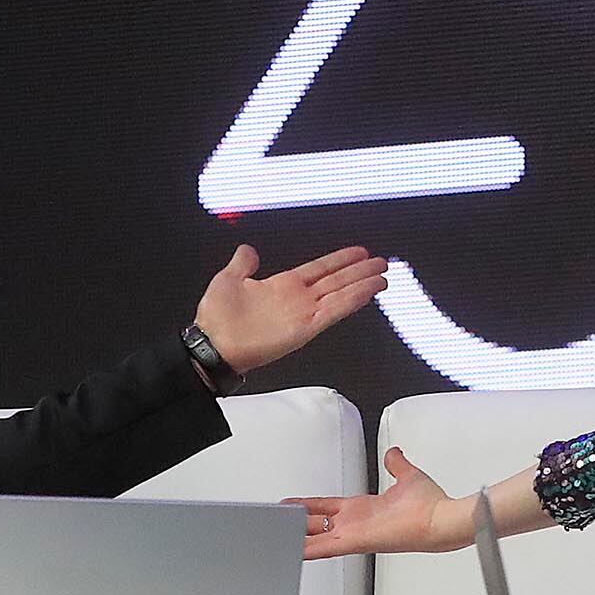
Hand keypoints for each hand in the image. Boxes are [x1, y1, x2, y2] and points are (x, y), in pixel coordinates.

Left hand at [192, 244, 390, 375]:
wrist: (212, 344)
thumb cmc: (217, 319)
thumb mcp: (228, 279)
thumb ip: (242, 264)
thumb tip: (248, 250)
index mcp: (281, 286)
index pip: (319, 269)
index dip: (339, 260)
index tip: (359, 252)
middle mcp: (297, 299)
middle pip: (336, 280)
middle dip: (359, 271)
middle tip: (381, 262)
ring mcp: (303, 313)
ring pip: (340, 294)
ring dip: (362, 284)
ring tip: (382, 275)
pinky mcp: (305, 329)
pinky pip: (333, 311)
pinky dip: (352, 301)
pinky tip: (367, 292)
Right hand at [290, 445, 464, 559]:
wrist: (443, 519)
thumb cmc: (431, 505)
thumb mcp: (408, 477)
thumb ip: (397, 464)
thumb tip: (394, 453)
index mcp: (363, 508)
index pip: (327, 507)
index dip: (308, 506)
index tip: (292, 504)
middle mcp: (356, 523)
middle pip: (316, 524)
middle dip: (295, 523)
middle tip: (273, 520)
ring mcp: (355, 534)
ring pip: (316, 538)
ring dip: (295, 536)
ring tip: (272, 535)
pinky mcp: (358, 542)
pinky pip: (326, 548)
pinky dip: (308, 550)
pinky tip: (291, 551)